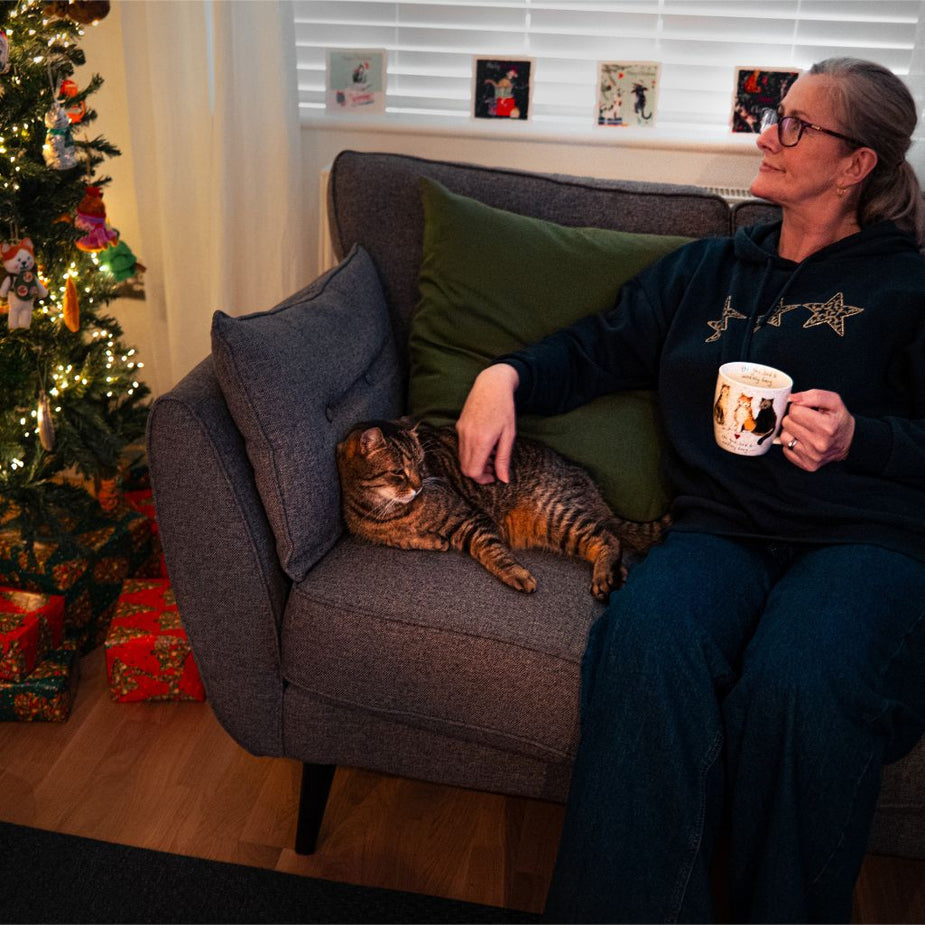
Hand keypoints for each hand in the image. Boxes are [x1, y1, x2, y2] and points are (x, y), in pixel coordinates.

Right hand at [456, 364, 519, 483]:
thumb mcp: (509, 435)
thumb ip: (504, 459)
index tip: (493, 477)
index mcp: (481, 441)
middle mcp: (467, 437)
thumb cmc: (504, 408)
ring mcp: (461, 431)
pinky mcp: (459, 426)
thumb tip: (504, 479)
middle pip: (465, 468)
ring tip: (491, 455)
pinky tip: (485, 445)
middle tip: (493, 468)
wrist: (491, 385)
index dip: (483, 479)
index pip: (473, 472)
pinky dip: (471, 453)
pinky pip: (461, 447)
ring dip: (475, 462)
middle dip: (479, 473)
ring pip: (462, 458)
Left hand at [780, 390, 855, 471]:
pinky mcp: (807, 465)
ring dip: (791, 432)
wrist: (850, 442)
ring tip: (804, 431)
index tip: (808, 410)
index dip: (799, 407)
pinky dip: (792, 444)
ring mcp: (812, 456)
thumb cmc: (839, 420)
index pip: (794, 411)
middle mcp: (819, 444)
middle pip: (787, 423)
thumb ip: (814, 395)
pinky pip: (786, 450)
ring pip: (784, 437)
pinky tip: (803, 442)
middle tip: (806, 420)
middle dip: (794, 419)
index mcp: (827, 427)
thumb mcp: (834, 402)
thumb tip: (792, 398)